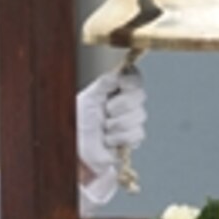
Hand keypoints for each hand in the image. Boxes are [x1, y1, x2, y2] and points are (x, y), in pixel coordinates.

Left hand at [76, 68, 146, 189]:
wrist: (78, 146)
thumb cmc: (81, 121)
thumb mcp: (89, 97)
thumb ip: (104, 83)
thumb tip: (119, 72)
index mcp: (116, 89)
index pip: (135, 78)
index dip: (130, 81)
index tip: (121, 83)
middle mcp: (127, 102)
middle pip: (139, 96)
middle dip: (118, 106)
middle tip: (105, 111)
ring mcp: (132, 120)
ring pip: (139, 116)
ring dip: (116, 124)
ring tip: (104, 127)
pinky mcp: (133, 138)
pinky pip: (136, 134)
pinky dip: (118, 137)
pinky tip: (109, 139)